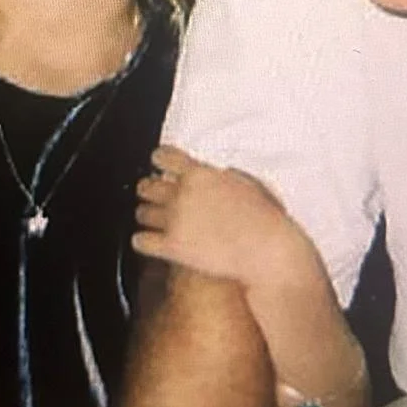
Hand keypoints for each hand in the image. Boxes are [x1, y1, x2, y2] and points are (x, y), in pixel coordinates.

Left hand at [133, 147, 302, 287]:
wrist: (265, 250)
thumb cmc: (264, 218)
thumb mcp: (246, 183)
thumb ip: (223, 176)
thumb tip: (217, 175)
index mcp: (200, 174)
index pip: (164, 157)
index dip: (159, 160)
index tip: (158, 163)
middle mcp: (183, 193)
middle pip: (148, 185)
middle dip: (148, 189)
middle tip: (151, 193)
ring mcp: (175, 220)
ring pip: (142, 212)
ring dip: (146, 215)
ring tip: (151, 218)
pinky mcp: (172, 246)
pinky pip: (141, 241)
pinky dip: (142, 241)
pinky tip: (147, 241)